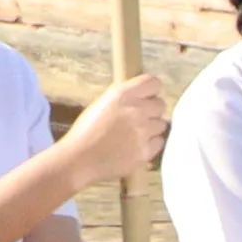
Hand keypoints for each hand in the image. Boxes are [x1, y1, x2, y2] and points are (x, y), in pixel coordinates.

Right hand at [54, 72, 169, 191]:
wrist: (79, 159)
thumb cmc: (85, 131)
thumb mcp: (102, 104)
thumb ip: (125, 99)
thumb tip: (142, 98)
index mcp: (123, 95)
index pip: (154, 83)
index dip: (151, 91)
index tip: (147, 97)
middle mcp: (136, 110)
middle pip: (161, 105)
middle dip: (152, 111)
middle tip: (139, 119)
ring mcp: (143, 132)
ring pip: (161, 125)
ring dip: (151, 129)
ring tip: (135, 135)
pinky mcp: (146, 151)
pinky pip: (158, 142)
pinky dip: (150, 144)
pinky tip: (135, 147)